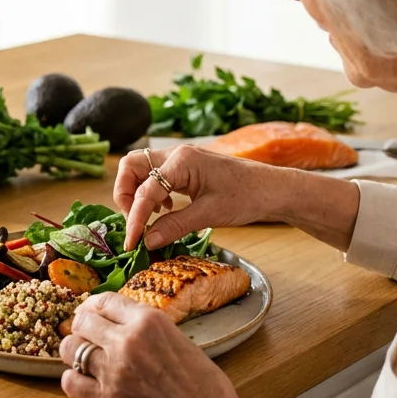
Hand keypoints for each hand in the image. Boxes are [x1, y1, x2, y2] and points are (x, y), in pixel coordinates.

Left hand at [59, 293, 273, 397]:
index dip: (94, 305)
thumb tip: (126, 325)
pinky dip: (73, 379)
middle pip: (84, 321)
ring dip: (74, 352)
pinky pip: (71, 382)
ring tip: (81, 358)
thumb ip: (149, 330)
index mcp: (149, 321)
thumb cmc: (204, 387)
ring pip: (71, 349)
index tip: (90, 312)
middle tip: (84, 334)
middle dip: (81, 326)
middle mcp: (127, 341)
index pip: (106, 301)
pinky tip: (82, 381)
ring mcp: (113, 371)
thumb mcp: (181, 340)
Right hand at [116, 145, 364, 253]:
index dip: (134, 219)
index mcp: (182, 162)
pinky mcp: (186, 167)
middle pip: (132, 165)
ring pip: (141, 168)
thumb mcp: (209, 215)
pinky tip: (165, 210)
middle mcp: (177, 155)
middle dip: (124, 193)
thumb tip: (147, 241)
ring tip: (148, 217)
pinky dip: (151, 191)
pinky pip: (156, 174)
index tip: (131, 243)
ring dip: (136, 192)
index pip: (145, 191)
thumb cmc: (246, 197)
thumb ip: (174, 226)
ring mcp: (181, 159)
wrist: (272, 189)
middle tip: (134, 220)